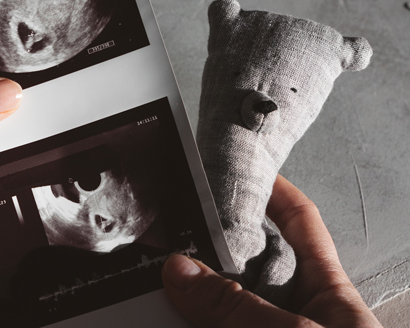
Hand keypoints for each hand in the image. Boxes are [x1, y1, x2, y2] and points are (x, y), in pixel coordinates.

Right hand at [162, 175, 381, 326]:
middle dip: (211, 250)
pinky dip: (188, 326)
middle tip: (172, 236)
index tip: (242, 172)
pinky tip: (169, 320)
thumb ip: (239, 308)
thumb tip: (184, 272)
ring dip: (189, 300)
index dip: (273, 194)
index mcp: (327, 295)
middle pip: (247, 267)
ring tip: (158, 285)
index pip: (300, 226)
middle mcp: (295, 317)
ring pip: (220, 309)